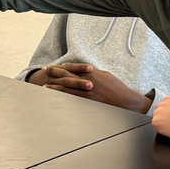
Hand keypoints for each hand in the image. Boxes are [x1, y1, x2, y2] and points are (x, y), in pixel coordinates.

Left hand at [32, 63, 151, 113]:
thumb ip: (93, 74)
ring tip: (44, 87)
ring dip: (54, 87)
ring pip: (66, 88)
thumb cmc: (116, 87)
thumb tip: (86, 72)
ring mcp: (86, 92)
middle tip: (45, 70)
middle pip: (66, 75)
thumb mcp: (105, 75)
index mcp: (91, 73)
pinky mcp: (87, 102)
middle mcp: (86, 81)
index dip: (62, 67)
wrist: (125, 100)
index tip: (55, 66)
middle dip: (54, 73)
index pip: (73, 68)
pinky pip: (72, 99)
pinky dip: (62, 98)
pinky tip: (55, 99)